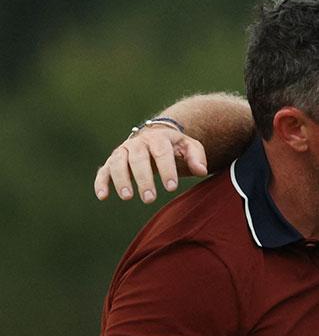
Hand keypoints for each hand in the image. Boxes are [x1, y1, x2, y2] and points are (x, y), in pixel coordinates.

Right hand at [94, 125, 208, 202]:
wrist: (156, 137)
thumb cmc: (175, 147)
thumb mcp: (189, 147)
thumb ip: (197, 157)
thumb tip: (201, 171)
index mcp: (158, 138)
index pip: (162, 153)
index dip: (166, 170)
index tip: (171, 188)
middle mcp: (137, 143)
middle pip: (138, 159)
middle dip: (143, 179)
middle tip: (150, 199)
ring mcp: (123, 151)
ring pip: (118, 163)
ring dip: (121, 180)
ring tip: (127, 197)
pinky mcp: (112, 161)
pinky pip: (104, 171)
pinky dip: (101, 182)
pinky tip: (103, 196)